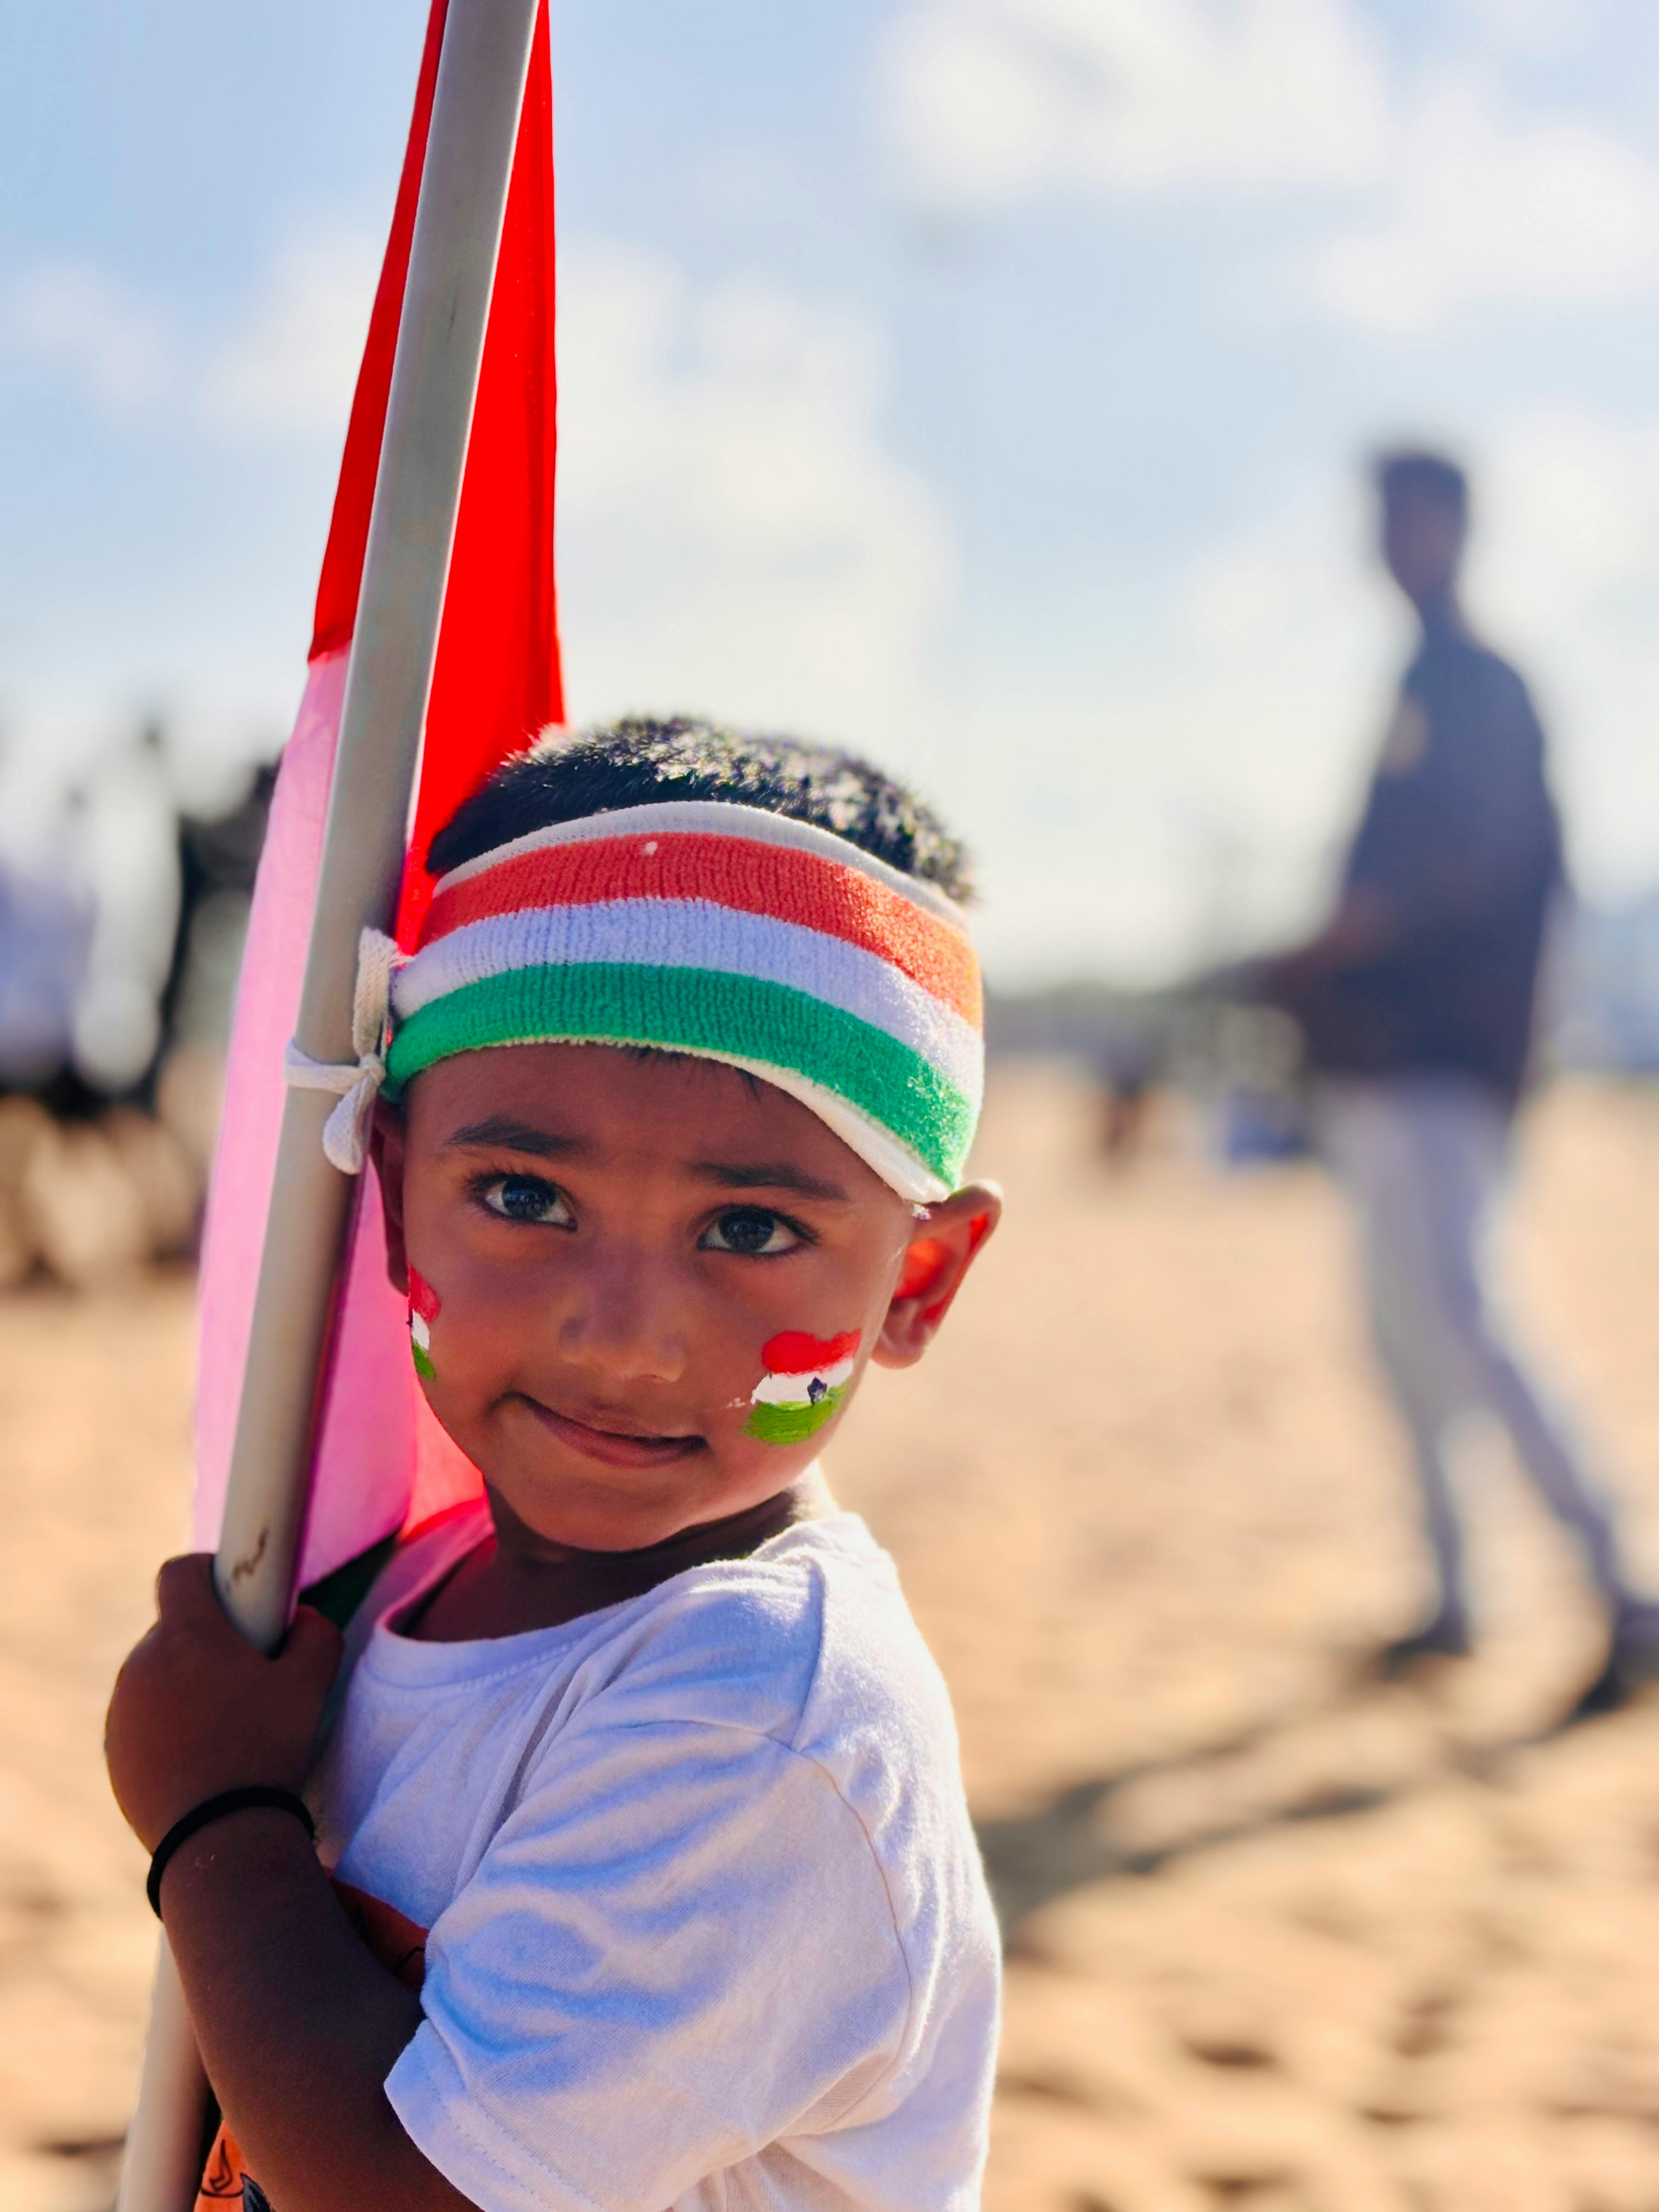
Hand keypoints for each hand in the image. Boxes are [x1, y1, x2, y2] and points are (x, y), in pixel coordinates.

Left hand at [106, 1555, 342, 1850]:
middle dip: (209, 1640)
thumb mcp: (312, 1682)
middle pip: (174, 1628)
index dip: (211, 1572)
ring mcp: (122, 1712)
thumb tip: (301, 1618)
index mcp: (185, 1636)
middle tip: (251, 1676)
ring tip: (231, 1725)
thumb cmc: (266, 1749)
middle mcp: (142, 1665)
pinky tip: (207, 1757)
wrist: (218, 1837)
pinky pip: (145, 1719)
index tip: (240, 1598)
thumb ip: (315, 1631)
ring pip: (159, 1676)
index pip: (181, 1572)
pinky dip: (171, 1725)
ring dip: (189, 1685)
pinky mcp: (114, 1753)